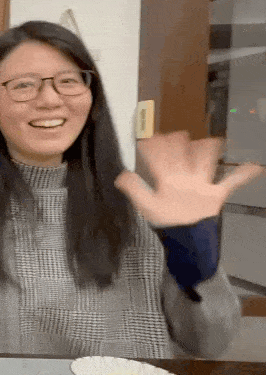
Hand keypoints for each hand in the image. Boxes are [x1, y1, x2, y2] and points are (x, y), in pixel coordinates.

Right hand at [114, 131, 264, 226]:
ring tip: (211, 139)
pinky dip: (244, 174)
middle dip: (177, 141)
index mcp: (167, 180)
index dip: (153, 145)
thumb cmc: (167, 223)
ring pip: (206, 160)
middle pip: (181, 153)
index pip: (158, 157)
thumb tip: (122, 174)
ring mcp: (203, 184)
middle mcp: (186, 178)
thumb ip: (133, 188)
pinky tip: (256, 166)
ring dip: (208, 148)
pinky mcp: (217, 194)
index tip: (149, 137)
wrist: (188, 240)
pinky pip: (232, 182)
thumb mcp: (145, 207)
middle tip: (175, 134)